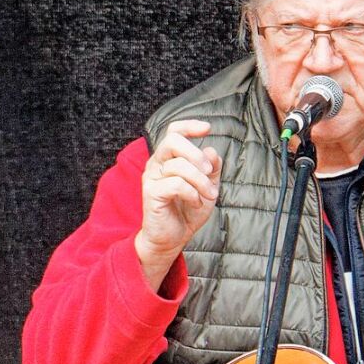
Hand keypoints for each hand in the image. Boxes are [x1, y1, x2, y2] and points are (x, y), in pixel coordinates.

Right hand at [135, 120, 221, 289]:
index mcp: (170, 158)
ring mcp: (152, 177)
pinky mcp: (151, 193)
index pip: (174, 132)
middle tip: (209, 170)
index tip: (207, 128)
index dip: (189, 126)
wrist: (173, 238)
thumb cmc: (187, 210)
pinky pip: (176, 184)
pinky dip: (192, 193)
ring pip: (179, 166)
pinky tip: (196, 203)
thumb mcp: (207, 187)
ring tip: (209, 195)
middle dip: (196, 153)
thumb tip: (211, 151)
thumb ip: (211, 169)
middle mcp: (158, 163)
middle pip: (172, 140)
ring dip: (201, 181)